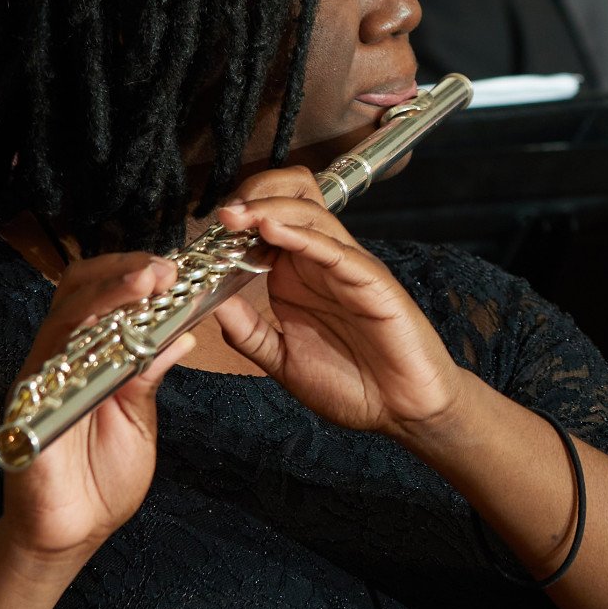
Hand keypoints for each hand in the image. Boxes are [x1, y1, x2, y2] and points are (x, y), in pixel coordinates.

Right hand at [0, 252, 198, 567]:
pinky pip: (49, 365)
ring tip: (149, 282)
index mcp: (87, 356)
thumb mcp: (137, 418)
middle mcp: (60, 359)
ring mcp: (40, 381)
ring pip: (64, 317)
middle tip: (164, 269)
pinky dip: (83, 343)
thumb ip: (149, 376)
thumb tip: (181, 333)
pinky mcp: (28, 410)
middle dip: (121, 273)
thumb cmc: (102, 479)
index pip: (102, 297)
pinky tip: (115, 336)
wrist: (73, 534)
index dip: (134, 276)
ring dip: (108, 294)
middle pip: (77, 292)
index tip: (177, 268)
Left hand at [208, 169, 468, 434]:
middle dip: (254, 196)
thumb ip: (249, 333)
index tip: (203, 231)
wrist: (404, 411)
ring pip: (311, 214)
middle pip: (291, 201)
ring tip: (236, 215)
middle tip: (222, 213)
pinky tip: (271, 230)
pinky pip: (334, 248)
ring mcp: (347, 267)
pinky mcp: (371, 280)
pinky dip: (302, 234)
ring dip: (269, 208)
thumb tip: (209, 305)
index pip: (266, 225)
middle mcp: (322, 263)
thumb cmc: (353, 386)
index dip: (236, 220)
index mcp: (298, 277)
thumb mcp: (283, 362)